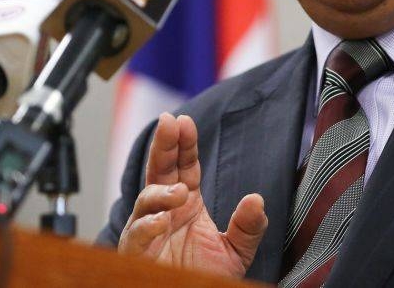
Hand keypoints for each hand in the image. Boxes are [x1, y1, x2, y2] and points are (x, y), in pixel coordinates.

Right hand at [118, 113, 267, 277]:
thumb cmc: (206, 278)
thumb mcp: (236, 252)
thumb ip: (249, 227)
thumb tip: (257, 199)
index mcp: (186, 204)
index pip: (184, 166)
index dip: (184, 144)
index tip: (185, 122)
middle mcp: (164, 211)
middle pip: (160, 170)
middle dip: (163, 145)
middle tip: (169, 122)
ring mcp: (148, 231)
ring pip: (145, 200)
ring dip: (162, 192)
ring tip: (180, 193)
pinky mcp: (138, 254)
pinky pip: (137, 235)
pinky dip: (148, 225)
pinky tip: (163, 220)